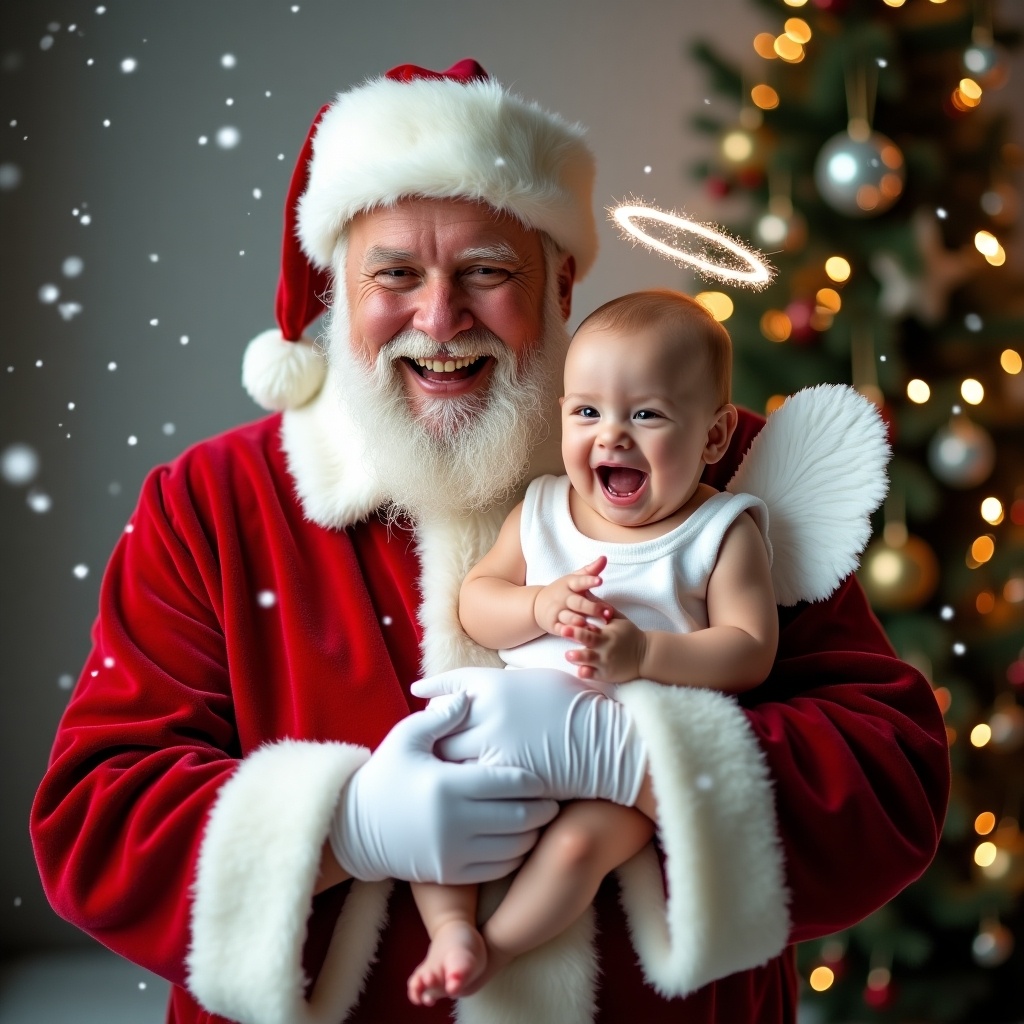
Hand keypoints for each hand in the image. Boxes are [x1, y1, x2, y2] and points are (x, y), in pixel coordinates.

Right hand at [330, 693, 557, 883]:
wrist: (355, 828)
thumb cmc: (385, 775)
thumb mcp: (406, 738)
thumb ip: (440, 717)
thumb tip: (467, 696)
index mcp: (447, 784)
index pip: (508, 782)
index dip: (533, 781)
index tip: (543, 776)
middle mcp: (454, 821)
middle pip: (518, 817)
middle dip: (542, 809)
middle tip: (553, 800)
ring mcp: (453, 851)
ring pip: (513, 846)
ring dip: (532, 833)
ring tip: (539, 819)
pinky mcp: (450, 873)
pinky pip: (497, 868)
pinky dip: (515, 855)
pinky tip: (518, 841)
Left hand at [411, 667, 646, 806]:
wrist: (604, 740)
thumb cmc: (572, 705)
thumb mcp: (531, 679)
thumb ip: (496, 684)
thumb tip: (466, 692)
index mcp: (492, 684)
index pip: (446, 687)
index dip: (431, 693)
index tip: (420, 696)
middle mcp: (486, 713)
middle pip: (438, 725)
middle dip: (432, 733)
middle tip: (429, 741)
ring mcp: (493, 746)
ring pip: (447, 758)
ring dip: (442, 762)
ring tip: (440, 768)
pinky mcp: (502, 778)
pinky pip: (467, 783)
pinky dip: (461, 785)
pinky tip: (464, 788)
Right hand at [533, 556, 614, 636]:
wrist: (537, 605)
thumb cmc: (562, 591)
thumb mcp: (573, 579)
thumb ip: (590, 571)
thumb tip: (604, 558)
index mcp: (569, 584)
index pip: (580, 581)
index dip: (590, 580)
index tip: (600, 580)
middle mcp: (563, 598)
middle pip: (578, 602)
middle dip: (592, 607)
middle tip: (606, 612)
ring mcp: (557, 612)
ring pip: (569, 617)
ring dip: (580, 622)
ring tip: (593, 627)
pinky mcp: (553, 625)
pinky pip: (563, 630)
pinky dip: (571, 633)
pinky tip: (580, 637)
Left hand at [563, 613, 646, 683]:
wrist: (646, 655)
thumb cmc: (630, 635)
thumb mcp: (619, 619)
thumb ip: (604, 609)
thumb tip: (588, 594)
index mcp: (607, 634)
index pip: (590, 630)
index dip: (578, 627)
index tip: (565, 624)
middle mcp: (605, 648)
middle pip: (588, 642)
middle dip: (575, 636)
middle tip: (563, 631)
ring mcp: (605, 663)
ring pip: (588, 661)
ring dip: (578, 657)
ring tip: (568, 655)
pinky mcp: (606, 675)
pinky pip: (594, 675)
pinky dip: (586, 673)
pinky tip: (580, 671)